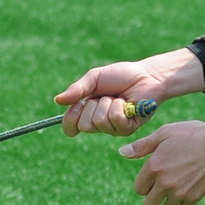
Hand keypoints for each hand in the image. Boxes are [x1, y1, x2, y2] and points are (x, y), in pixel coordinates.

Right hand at [56, 49, 203, 136]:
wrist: (146, 75)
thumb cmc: (121, 76)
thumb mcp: (94, 78)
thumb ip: (77, 90)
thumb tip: (58, 100)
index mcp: (88, 112)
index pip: (71, 127)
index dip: (70, 119)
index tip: (76, 105)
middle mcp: (99, 123)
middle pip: (84, 125)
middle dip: (93, 106)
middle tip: (104, 96)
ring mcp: (113, 128)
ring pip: (99, 122)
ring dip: (108, 104)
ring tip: (118, 98)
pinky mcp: (127, 129)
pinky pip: (115, 120)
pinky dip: (120, 107)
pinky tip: (127, 103)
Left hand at [121, 115, 204, 204]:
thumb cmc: (192, 134)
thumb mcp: (165, 133)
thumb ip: (142, 146)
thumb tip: (121, 152)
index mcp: (153, 167)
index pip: (139, 189)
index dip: (145, 184)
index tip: (153, 178)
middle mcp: (164, 182)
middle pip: (149, 204)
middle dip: (154, 196)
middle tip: (164, 185)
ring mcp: (179, 192)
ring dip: (171, 198)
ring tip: (180, 182)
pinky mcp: (194, 197)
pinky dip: (186, 200)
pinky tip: (191, 185)